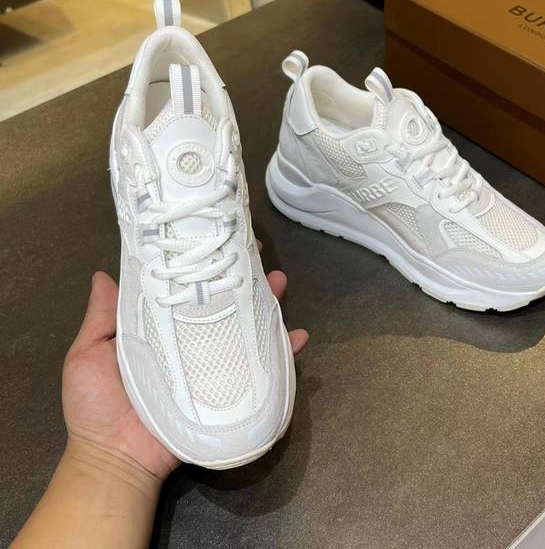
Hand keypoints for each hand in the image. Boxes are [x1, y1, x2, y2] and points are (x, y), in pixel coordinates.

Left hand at [62, 267, 308, 480]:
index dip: (200, 266)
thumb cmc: (96, 406)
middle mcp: (190, 342)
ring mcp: (212, 366)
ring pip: (245, 328)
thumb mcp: (89, 355)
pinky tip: (299, 337)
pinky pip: (261, 371)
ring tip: (279, 282)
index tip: (214, 240)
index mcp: (160, 330)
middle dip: (241, 277)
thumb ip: (101, 318)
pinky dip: (284, 355)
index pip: (184, 291)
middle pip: (222, 304)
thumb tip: (104, 274)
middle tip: (257, 254)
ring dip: (267, 305)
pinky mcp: (228, 391)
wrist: (116, 459)